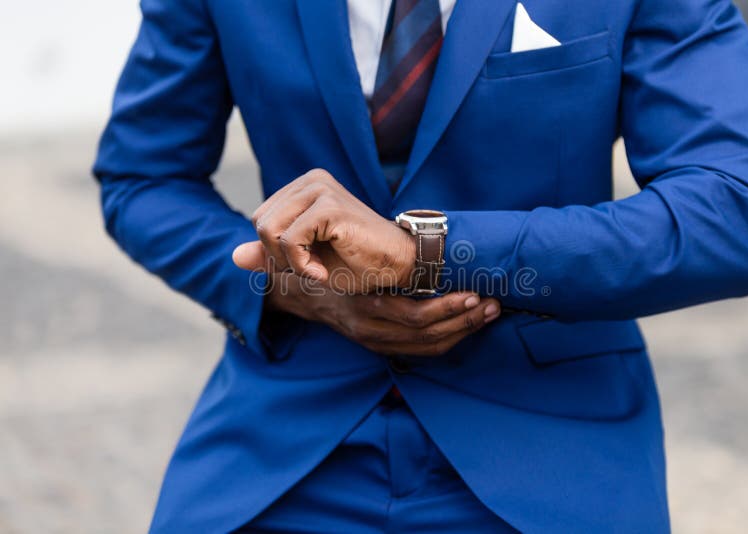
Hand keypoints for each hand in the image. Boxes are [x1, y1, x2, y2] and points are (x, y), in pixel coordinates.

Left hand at [233, 169, 414, 292]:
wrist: (398, 266)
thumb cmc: (357, 263)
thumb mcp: (304, 261)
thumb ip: (270, 255)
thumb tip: (234, 255)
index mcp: (304, 187)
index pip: (260, 218)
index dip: (276, 249)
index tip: (308, 261)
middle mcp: (311, 180)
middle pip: (260, 223)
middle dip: (279, 256)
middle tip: (312, 267)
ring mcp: (321, 189)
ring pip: (269, 230)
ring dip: (289, 262)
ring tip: (317, 269)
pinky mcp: (329, 206)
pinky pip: (289, 239)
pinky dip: (300, 265)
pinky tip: (322, 272)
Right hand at [266, 273, 501, 356]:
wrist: (301, 298)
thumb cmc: (306, 274)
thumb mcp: (292, 265)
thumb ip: (273, 259)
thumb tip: (235, 255)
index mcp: (354, 312)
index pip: (407, 318)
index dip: (443, 310)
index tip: (472, 292)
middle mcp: (369, 331)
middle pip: (426, 335)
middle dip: (463, 321)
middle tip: (494, 303)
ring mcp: (379, 339)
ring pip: (428, 345)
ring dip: (464, 329)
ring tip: (492, 310)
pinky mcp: (386, 341)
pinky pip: (425, 349)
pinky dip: (452, 337)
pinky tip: (473, 321)